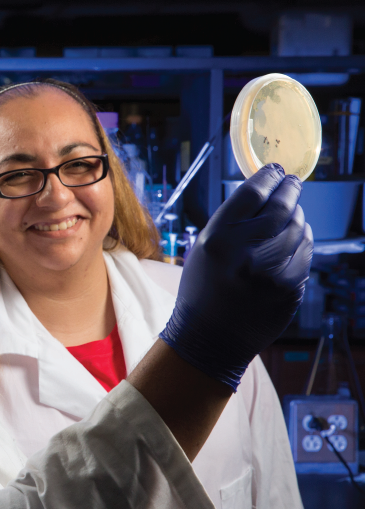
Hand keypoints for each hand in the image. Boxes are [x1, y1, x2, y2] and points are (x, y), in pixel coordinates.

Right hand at [159, 163, 312, 390]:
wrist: (210, 337)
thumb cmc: (204, 290)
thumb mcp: (203, 250)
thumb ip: (232, 222)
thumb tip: (266, 192)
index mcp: (217, 240)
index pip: (251, 194)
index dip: (267, 177)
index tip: (276, 170)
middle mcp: (245, 253)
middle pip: (281, 207)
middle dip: (290, 190)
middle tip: (292, 183)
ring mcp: (271, 272)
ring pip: (298, 228)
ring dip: (296, 217)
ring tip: (289, 216)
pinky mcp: (290, 288)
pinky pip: (304, 253)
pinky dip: (301, 242)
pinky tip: (292, 242)